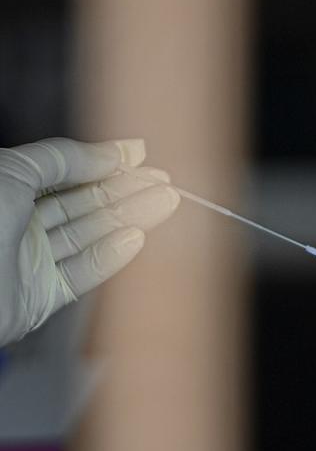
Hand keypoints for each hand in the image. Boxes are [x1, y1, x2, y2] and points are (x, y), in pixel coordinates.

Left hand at [0, 137, 179, 346]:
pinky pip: (84, 273)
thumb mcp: (14, 172)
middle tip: (164, 183)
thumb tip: (110, 154)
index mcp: (7, 188)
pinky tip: (138, 238)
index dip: (104, 162)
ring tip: (165, 203)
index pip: (66, 172)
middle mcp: (19, 223)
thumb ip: (64, 158)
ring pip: (91, 236)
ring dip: (131, 219)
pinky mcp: (42, 296)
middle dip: (127, 191)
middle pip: (85, 204)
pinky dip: (113, 256)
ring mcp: (33, 261)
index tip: (141, 155)